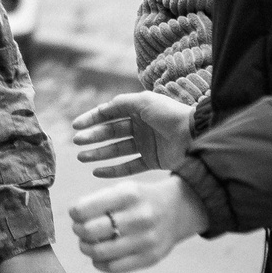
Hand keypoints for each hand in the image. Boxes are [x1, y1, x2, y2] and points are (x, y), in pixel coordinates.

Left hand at [70, 175, 206, 272]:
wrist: (177, 210)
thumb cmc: (139, 200)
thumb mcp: (123, 189)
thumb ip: (97, 202)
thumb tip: (74, 220)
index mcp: (129, 195)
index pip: (85, 209)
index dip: (74, 213)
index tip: (76, 214)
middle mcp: (139, 217)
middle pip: (90, 232)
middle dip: (78, 231)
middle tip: (79, 229)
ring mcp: (146, 240)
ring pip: (99, 252)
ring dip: (86, 248)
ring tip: (87, 243)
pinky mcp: (150, 258)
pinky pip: (113, 267)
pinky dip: (99, 263)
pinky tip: (99, 256)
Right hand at [72, 91, 194, 176]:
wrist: (195, 135)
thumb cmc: (170, 114)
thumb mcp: (144, 101)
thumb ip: (121, 103)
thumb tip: (102, 109)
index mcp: (137, 110)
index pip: (110, 114)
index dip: (92, 119)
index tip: (76, 126)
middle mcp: (140, 127)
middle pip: (110, 133)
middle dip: (93, 137)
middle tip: (77, 142)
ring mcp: (145, 145)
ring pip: (116, 150)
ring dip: (98, 153)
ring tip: (81, 157)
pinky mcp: (152, 162)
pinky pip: (128, 167)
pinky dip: (112, 170)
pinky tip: (97, 171)